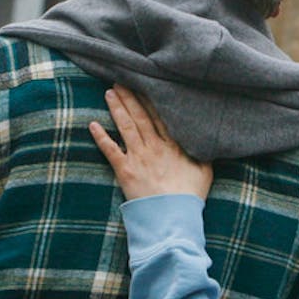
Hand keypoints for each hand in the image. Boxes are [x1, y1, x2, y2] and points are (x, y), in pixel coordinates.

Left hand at [90, 85, 211, 200]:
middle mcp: (155, 146)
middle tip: (120, 80)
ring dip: (117, 108)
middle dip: (130, 97)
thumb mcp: (205, 169)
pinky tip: (93, 124)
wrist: (173, 217)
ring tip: (109, 92)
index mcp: (174, 145)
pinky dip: (101, 137)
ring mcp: (139, 157)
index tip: (143, 84)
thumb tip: (204, 135)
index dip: (149, 98)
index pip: (159, 115)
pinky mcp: (125, 171)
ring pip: (126, 127)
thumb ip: (202, 150)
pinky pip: (110, 150)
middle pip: (140, 116)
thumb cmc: (190, 195)